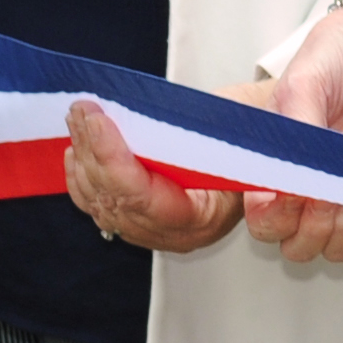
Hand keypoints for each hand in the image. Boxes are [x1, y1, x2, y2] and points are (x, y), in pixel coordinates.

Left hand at [65, 97, 243, 252]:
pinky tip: (77, 149)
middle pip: (116, 200)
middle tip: (82, 109)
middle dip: (94, 150)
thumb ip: (203, 135)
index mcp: (205, 218)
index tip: (99, 121)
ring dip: (85, 158)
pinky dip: (82, 176)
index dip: (115, 160)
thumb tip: (153, 120)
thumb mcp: (244, 129)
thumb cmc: (259, 131)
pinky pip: (97, 205)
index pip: (144, 199)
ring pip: (100, 202)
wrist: (265, 141)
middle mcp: (176, 233)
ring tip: (77, 118)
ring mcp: (154, 229)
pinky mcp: (138, 219)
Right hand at [235, 8, 342, 263]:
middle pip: (296, 246)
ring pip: (335, 248)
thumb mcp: (302, 88)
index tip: (285, 193)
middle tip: (321, 192)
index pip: (263, 222)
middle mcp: (305, 189)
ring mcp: (342, 192)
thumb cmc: (332, 61)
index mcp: (273, 169)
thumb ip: (295, 132)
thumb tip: (294, 179)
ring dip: (342, 232)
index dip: (273, 218)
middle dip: (309, 229)